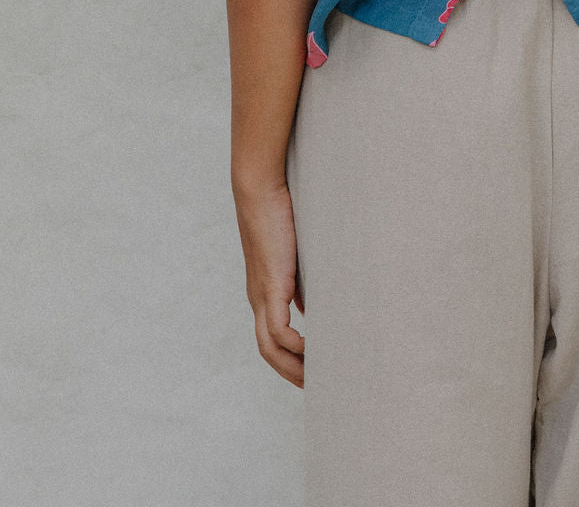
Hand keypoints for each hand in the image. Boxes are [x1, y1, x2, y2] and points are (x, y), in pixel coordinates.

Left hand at [232, 179, 304, 386]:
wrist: (259, 190)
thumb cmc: (279, 212)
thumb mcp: (298, 251)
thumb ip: (306, 275)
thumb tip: (318, 297)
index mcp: (265, 293)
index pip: (274, 338)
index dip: (293, 357)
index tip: (316, 370)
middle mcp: (259, 300)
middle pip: (268, 352)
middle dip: (292, 373)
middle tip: (318, 389)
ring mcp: (261, 295)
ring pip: (269, 348)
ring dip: (291, 367)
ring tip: (317, 380)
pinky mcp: (270, 286)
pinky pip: (276, 329)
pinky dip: (292, 345)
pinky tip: (310, 350)